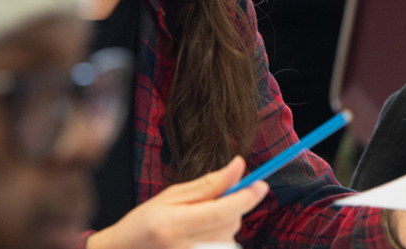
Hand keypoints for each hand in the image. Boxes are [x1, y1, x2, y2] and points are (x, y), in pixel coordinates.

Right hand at [86, 157, 267, 248]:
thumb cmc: (144, 222)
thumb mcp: (172, 196)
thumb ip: (209, 183)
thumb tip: (240, 165)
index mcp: (174, 224)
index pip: (221, 211)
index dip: (245, 197)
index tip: (261, 184)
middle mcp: (184, 247)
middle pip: (230, 223)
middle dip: (232, 206)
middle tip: (208, 203)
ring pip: (230, 236)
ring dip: (225, 224)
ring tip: (197, 223)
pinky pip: (224, 248)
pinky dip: (220, 238)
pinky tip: (200, 236)